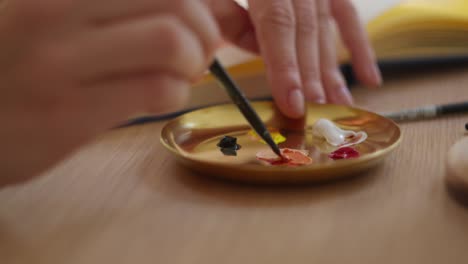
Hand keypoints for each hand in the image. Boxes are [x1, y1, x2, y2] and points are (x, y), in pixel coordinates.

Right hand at [0, 0, 243, 184]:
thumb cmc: (12, 58)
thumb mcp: (52, 13)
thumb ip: (118, 5)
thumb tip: (203, 4)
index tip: (208, 14)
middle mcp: (51, 7)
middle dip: (203, 26)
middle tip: (196, 46)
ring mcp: (57, 61)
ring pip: (171, 41)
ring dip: (192, 60)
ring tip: (179, 72)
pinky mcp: (66, 113)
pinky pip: (155, 89)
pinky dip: (175, 92)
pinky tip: (159, 95)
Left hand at [244, 0, 381, 117]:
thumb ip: (230, 16)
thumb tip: (254, 49)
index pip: (278, 26)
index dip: (286, 67)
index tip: (293, 104)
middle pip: (305, 36)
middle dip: (310, 79)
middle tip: (315, 113)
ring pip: (326, 34)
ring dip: (332, 74)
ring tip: (338, 107)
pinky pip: (349, 18)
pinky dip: (360, 48)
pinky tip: (370, 80)